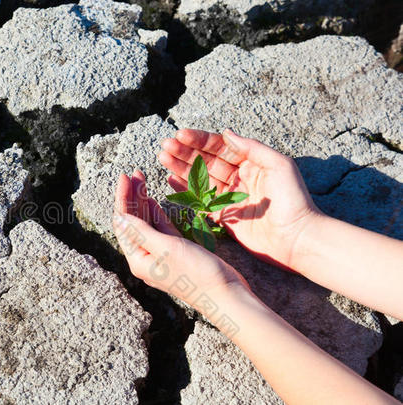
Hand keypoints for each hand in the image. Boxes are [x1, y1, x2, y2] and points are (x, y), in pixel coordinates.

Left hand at [112, 170, 248, 309]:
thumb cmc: (195, 273)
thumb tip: (118, 218)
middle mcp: (145, 257)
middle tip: (134, 172)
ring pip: (146, 223)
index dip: (123, 198)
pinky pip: (160, 229)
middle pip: (133, 221)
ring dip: (143, 201)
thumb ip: (141, 231)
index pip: (123, 223)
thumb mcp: (165, 248)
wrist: (225, 293)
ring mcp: (161, 254)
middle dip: (132, 196)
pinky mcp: (176, 252)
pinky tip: (151, 200)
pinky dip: (155, 214)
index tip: (124, 176)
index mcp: (137, 258)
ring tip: (141, 179)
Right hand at [159, 129, 320, 270]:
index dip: (199, 140)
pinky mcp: (223, 217)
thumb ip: (252, 148)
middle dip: (185, 152)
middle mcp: (238, 178)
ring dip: (180, 168)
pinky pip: (200, 201)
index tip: (180, 135)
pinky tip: (170, 180)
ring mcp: (229, 198)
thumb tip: (226, 133)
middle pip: (206, 161)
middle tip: (165, 146)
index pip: (220, 147)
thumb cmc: (293, 200)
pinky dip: (185, 190)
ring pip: (199, 179)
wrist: (297, 238)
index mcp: (251, 163)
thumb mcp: (278, 164)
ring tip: (163, 157)